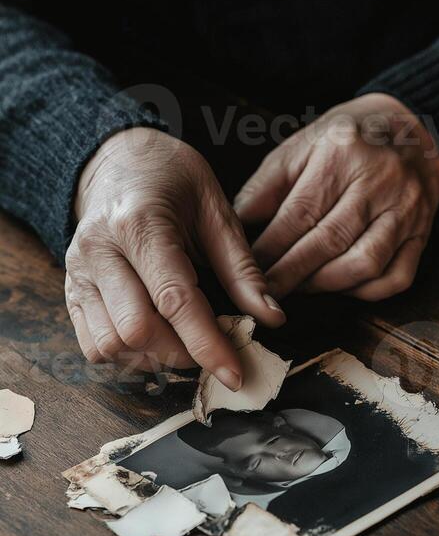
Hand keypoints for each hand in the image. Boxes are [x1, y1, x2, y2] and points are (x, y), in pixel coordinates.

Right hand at [65, 128, 284, 388]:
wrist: (116, 161)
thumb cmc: (171, 179)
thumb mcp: (215, 208)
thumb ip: (242, 267)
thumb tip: (270, 317)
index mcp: (139, 222)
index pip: (174, 300)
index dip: (207, 344)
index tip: (235, 374)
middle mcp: (99, 250)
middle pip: (138, 330)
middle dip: (181, 353)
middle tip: (211, 349)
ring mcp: (78, 272)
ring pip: (112, 344)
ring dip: (153, 358)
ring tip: (183, 343)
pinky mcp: (71, 290)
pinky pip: (93, 345)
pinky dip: (127, 356)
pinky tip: (154, 341)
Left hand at [234, 94, 438, 300]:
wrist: (411, 128)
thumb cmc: (346, 141)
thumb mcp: (301, 146)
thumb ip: (266, 186)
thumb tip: (237, 227)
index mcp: (343, 152)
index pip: (300, 212)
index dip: (271, 248)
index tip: (248, 270)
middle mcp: (380, 180)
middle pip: (331, 241)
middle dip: (292, 273)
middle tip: (265, 293)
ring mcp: (407, 209)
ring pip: (366, 263)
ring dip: (326, 285)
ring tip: (300, 288)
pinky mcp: (423, 233)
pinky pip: (396, 277)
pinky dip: (365, 291)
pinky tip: (340, 287)